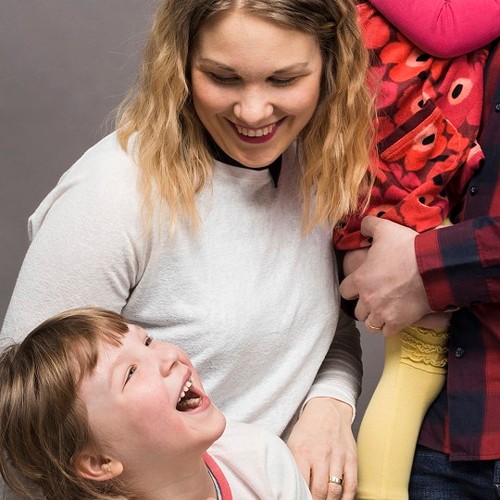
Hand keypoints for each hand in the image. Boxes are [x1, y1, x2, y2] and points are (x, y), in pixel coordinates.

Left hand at [287, 397, 356, 499]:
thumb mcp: (293, 443)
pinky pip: (351, 485)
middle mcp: (321, 454)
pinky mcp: (351, 458)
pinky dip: (347, 498)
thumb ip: (292, 464)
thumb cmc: (308, 429)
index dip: (300, 496)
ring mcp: (338, 457)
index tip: (298, 499)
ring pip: (335, 491)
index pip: (301, 484)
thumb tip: (288, 485)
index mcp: (302, 451)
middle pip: (319, 491)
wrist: (328, 408)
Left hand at [339, 216, 432, 335]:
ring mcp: (382, 313)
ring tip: (383, 312)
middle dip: (364, 305)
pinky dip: (390, 328)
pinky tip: (396, 320)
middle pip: (357, 310)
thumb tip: (361, 225)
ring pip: (370, 324)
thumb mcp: (385, 229)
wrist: (434, 267)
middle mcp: (368, 299)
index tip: (359, 286)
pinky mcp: (398, 322)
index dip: (351, 288)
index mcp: (360, 279)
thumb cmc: (407, 248)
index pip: (344, 291)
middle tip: (374, 299)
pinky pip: (387, 333)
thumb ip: (368, 225)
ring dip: (375, 319)